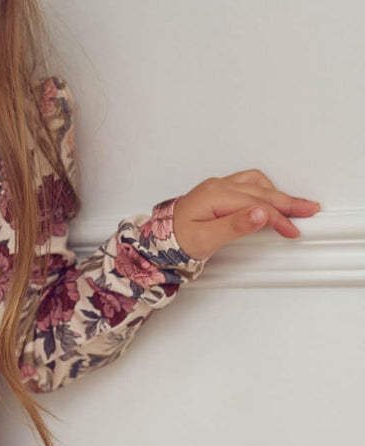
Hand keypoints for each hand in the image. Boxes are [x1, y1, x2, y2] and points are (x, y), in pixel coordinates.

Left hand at [172, 170, 319, 260]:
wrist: (155, 242)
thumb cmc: (174, 242)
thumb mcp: (204, 239)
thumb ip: (234, 226)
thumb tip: (261, 214)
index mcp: (215, 196)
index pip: (256, 205)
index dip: (278, 217)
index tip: (291, 229)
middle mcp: (217, 186)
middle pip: (260, 191)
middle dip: (287, 202)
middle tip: (309, 209)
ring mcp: (217, 187)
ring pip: (256, 184)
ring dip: (276, 194)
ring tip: (294, 206)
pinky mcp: (217, 192)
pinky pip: (247, 184)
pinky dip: (264, 191)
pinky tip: (271, 199)